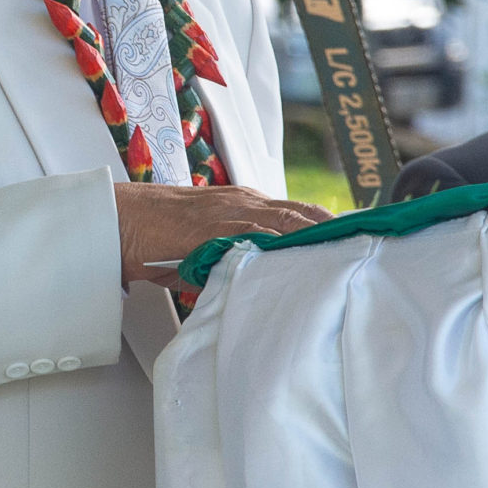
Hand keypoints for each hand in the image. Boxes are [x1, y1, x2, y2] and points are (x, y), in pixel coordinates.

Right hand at [114, 181, 334, 290]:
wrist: (120, 222)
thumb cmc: (157, 237)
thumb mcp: (206, 247)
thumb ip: (234, 258)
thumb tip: (255, 285)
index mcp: (245, 205)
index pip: (298, 213)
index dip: (328, 225)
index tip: (355, 239)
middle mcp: (244, 202)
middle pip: (304, 213)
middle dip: (336, 229)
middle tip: (367, 245)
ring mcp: (232, 211)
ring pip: (288, 218)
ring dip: (319, 234)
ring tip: (348, 250)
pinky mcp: (217, 226)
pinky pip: (259, 232)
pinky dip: (285, 241)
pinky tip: (305, 253)